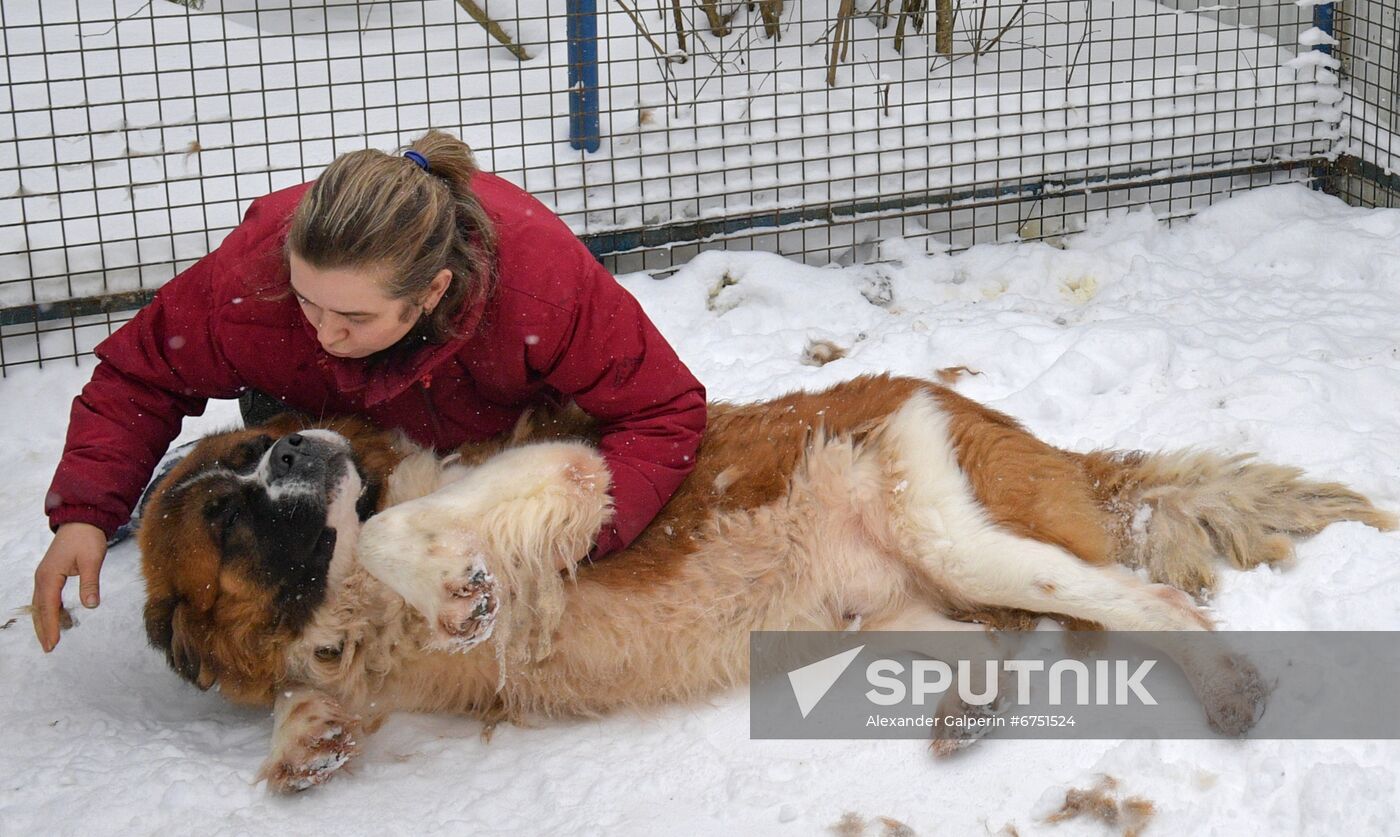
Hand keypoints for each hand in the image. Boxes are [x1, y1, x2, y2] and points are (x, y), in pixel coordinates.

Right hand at [32, 522, 106, 651]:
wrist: (81, 520)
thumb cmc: (86, 539)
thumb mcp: (91, 561)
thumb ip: (89, 583)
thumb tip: (91, 606)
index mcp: (49, 576)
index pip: (48, 607)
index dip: (50, 626)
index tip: (53, 643)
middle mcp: (42, 578)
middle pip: (39, 609)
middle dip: (43, 629)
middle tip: (49, 648)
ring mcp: (44, 576)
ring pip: (41, 604)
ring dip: (45, 621)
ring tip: (52, 639)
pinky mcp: (50, 574)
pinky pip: (46, 597)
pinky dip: (50, 610)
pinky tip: (59, 619)